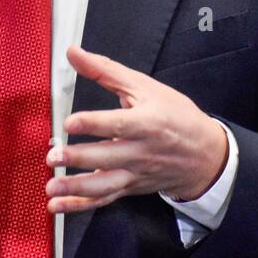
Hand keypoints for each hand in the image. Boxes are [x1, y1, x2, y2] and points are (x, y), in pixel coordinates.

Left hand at [45, 44, 228, 213]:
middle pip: (108, 157)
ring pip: (105, 185)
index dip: (93, 123)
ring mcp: (135, 173)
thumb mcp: (145, 86)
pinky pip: (104, 199)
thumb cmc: (175, 116)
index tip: (70, 123)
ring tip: (52, 186)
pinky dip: (80, 205)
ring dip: (76, 188)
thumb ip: (106, 70)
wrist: (205, 154)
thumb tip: (74, 53)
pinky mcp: (130, 187)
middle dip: (79, 158)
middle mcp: (141, 151)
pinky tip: (58, 205)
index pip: (118, 124)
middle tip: (52, 156)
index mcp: (147, 122)